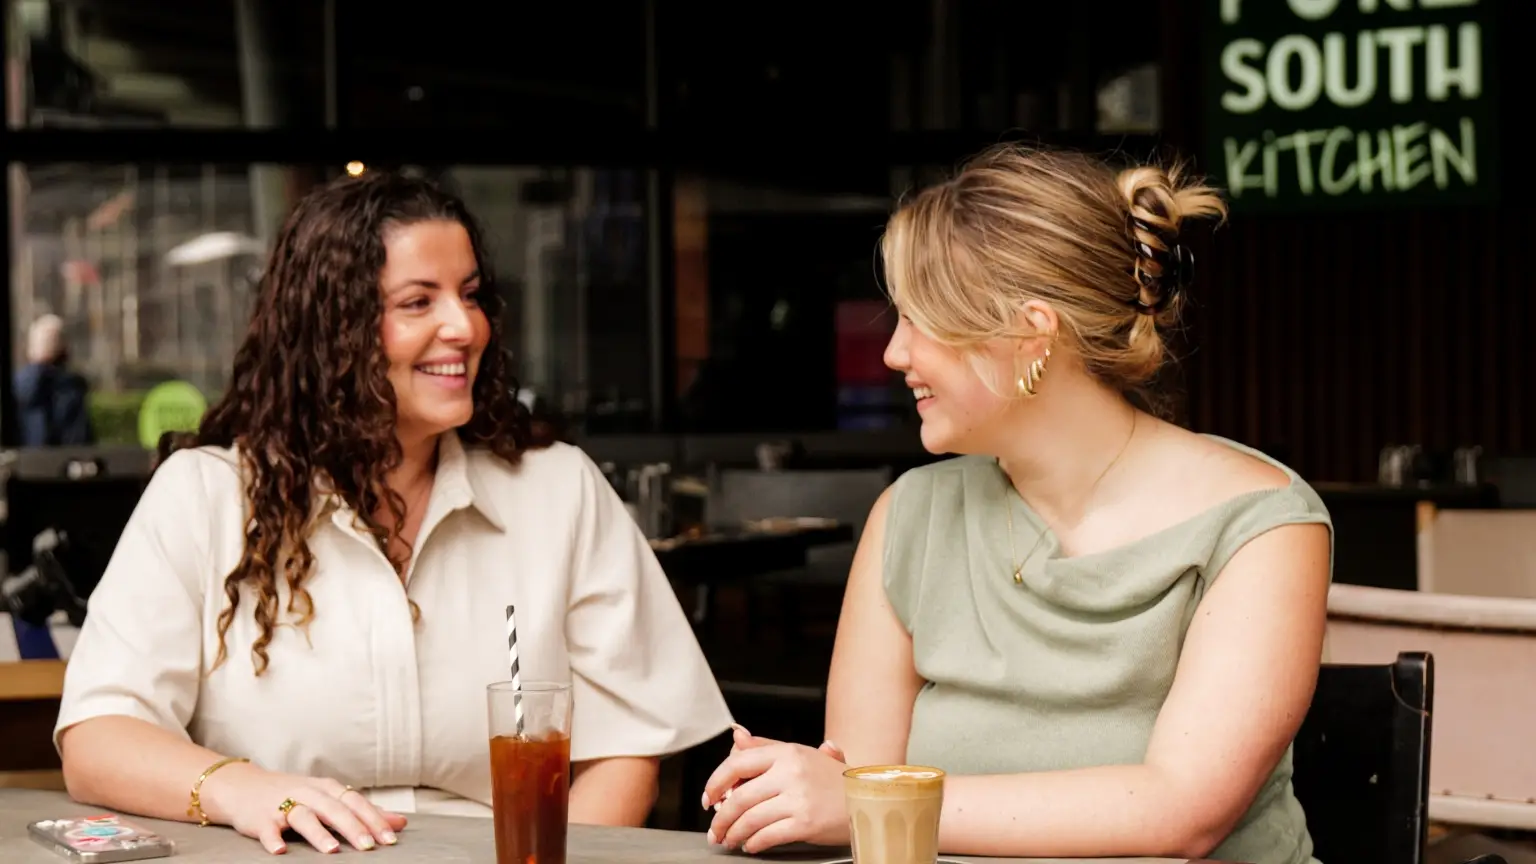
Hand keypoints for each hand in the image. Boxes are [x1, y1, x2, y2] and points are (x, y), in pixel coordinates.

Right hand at [201, 763, 407, 853]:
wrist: (241, 786)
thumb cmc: (292, 794)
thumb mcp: (329, 798)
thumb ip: (363, 812)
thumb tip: (400, 823)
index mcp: (327, 789)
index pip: (355, 802)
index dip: (373, 819)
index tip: (391, 838)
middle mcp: (307, 793)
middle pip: (333, 809)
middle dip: (353, 827)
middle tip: (369, 847)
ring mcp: (282, 804)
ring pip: (304, 816)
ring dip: (318, 833)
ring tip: (332, 850)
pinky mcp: (259, 818)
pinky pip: (267, 828)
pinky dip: (272, 838)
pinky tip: (279, 850)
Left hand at [701, 729, 848, 853]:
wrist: (868, 798)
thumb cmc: (833, 780)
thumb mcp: (801, 755)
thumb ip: (767, 747)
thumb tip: (737, 738)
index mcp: (787, 752)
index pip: (738, 762)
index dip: (715, 781)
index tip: (709, 798)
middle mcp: (790, 772)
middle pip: (739, 797)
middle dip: (721, 818)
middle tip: (715, 830)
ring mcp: (798, 798)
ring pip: (750, 819)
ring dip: (734, 834)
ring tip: (730, 840)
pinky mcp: (806, 823)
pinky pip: (768, 835)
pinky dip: (754, 843)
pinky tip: (752, 845)